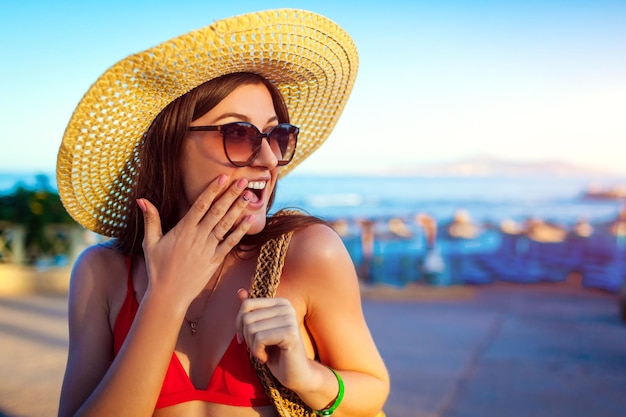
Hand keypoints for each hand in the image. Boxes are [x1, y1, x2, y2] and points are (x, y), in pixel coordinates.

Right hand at [138, 175, 254, 306]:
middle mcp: (198, 237)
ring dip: (238, 209)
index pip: (200, 205)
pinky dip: (241, 231)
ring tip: (248, 195)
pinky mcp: (215, 260)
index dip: (213, 190)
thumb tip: (141, 199)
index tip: (223, 178)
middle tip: (243, 181)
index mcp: (183, 230)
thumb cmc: (157, 268)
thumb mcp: (150, 242)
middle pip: (217, 211)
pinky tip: (250, 220)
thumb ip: (150, 219)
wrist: (168, 295)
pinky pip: (230, 243)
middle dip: (230, 195)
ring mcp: (208, 249)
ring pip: (226, 225)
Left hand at [236, 289, 311, 389]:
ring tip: (262, 353)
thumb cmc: (276, 353)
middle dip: (246, 337)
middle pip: (247, 317)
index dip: (239, 324)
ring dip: (252, 347)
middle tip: (256, 349)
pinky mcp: (290, 333)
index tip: (243, 339)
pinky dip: (257, 352)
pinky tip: (266, 358)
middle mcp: (287, 307)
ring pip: (251, 329)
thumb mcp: (259, 330)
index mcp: (280, 303)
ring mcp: (290, 319)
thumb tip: (240, 290)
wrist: (295, 374)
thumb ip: (251, 311)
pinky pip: (259, 339)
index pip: (247, 304)